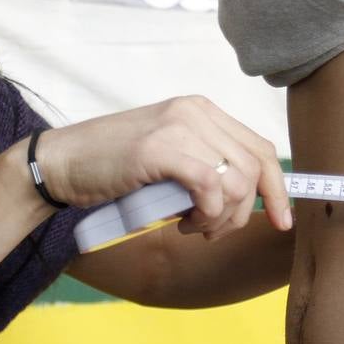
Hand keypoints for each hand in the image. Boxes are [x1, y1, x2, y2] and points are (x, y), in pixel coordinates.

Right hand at [36, 96, 291, 239]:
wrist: (61, 163)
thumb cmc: (112, 169)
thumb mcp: (169, 161)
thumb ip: (205, 168)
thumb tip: (249, 201)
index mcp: (201, 111)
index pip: (260, 147)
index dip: (278, 187)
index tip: (283, 221)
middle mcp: (196, 111)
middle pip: (256, 166)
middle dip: (246, 212)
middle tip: (213, 232)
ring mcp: (178, 126)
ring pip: (237, 180)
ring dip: (221, 218)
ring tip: (191, 227)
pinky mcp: (160, 148)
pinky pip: (211, 187)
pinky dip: (206, 214)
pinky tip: (182, 222)